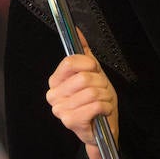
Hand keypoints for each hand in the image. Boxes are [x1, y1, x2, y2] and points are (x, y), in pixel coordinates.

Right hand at [46, 29, 118, 158]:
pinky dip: (105, 107)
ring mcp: (60, 109)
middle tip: (100, 90)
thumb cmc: (96, 100)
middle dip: (100, 83)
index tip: (94, 69)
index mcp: (56, 81)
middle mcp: (54, 95)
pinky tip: (102, 111)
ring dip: (104, 96)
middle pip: (83, 77)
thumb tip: (76, 31)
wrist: (103, 128)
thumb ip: (83, 51)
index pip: (70, 62)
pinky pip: (94, 106)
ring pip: (91, 92)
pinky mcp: (70, 122)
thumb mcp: (92, 72)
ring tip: (102, 101)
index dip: (88, 64)